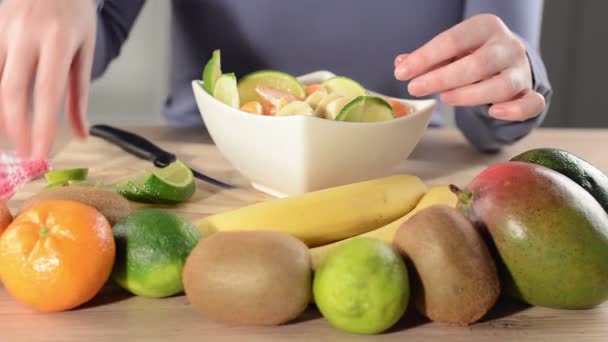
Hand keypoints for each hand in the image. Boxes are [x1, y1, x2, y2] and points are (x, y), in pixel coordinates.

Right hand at [0, 0, 96, 158]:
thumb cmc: (73, 12)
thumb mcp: (85, 48)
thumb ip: (79, 93)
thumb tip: (81, 133)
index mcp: (59, 39)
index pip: (48, 91)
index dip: (43, 125)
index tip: (42, 152)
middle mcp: (26, 34)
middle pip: (13, 89)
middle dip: (17, 127)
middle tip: (26, 152)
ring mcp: (2, 29)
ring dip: (1, 114)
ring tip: (14, 136)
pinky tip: (3, 112)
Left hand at [394, 14, 544, 121]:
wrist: (506, 61)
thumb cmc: (471, 54)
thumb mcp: (450, 51)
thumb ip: (427, 59)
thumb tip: (401, 64)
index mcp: (485, 27)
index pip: (454, 40)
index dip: (425, 57)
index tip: (402, 73)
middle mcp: (507, 46)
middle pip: (478, 64)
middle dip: (442, 78)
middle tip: (415, 88)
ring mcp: (521, 70)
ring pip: (502, 86)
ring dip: (470, 95)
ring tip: (445, 98)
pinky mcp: (530, 93)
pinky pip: (530, 103)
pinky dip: (514, 111)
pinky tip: (493, 112)